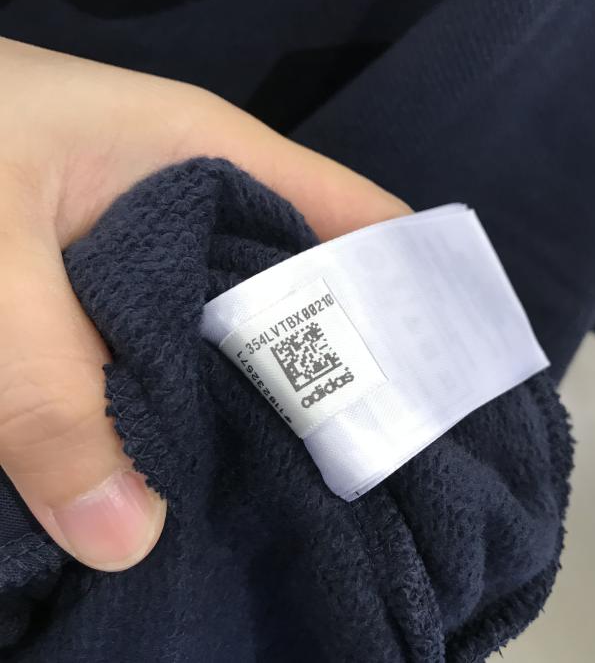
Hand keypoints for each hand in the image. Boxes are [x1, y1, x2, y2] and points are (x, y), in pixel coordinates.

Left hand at [0, 37, 410, 571]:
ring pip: (238, 342)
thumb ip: (48, 385)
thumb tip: (126, 537)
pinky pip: (173, 365)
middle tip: (377, 470)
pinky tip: (198, 481)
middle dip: (338, 376)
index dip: (412, 291)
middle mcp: (203, 214)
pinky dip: (188, 418)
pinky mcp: (111, 303)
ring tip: (303, 494)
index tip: (445, 386)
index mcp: (213, 160)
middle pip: (308, 295)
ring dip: (256, 410)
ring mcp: (159, 260)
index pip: (355, 219)